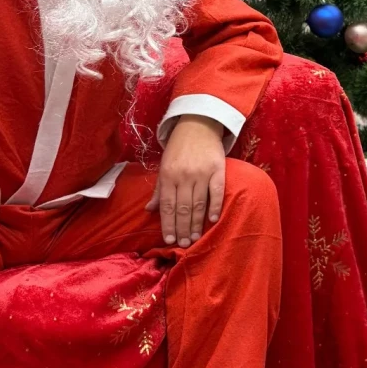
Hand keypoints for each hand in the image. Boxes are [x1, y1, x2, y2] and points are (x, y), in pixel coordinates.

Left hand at [147, 116, 225, 245]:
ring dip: (196, 223)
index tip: (169, 240)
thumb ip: (159, 190)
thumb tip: (148, 210)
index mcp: (168, 176)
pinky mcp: (218, 169)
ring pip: (198, 203)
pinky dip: (215, 206)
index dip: (167, 224)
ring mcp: (201, 173)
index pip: (166, 206)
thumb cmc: (178, 148)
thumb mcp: (164, 166)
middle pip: (182, 208)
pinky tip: (213, 220)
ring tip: (196, 238)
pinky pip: (217, 192)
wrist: (197, 123)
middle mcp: (183, 176)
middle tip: (184, 243)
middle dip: (182, 228)